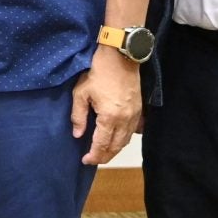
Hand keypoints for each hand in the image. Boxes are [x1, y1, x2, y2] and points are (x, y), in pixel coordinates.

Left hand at [71, 49, 141, 164]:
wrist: (121, 57)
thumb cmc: (98, 72)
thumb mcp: (81, 93)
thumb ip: (78, 116)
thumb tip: (77, 135)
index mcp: (109, 117)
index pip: (102, 144)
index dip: (93, 155)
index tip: (85, 160)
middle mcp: (124, 119)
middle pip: (116, 146)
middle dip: (104, 156)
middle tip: (93, 160)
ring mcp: (134, 115)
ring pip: (126, 140)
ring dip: (115, 149)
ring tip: (103, 153)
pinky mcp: (139, 110)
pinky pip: (133, 131)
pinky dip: (124, 139)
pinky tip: (117, 140)